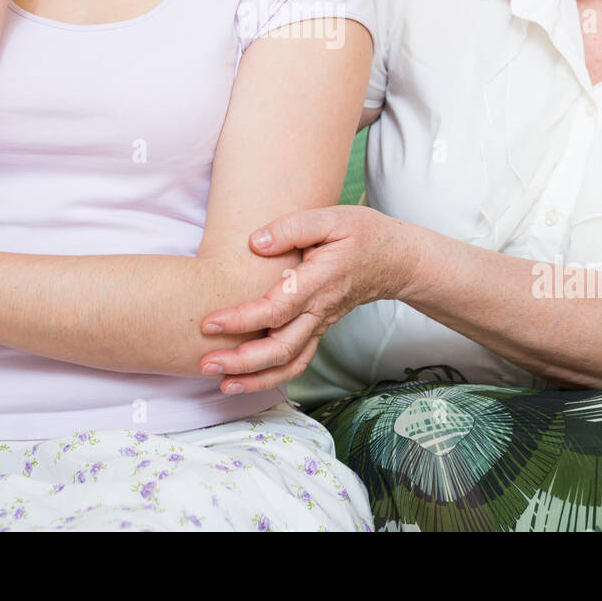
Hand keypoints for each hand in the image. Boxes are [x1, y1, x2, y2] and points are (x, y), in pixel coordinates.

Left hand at [197, 206, 414, 392]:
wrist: (396, 260)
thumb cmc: (363, 233)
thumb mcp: (331, 217)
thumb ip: (293, 228)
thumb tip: (256, 243)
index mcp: (320, 281)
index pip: (277, 308)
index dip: (242, 319)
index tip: (209, 323)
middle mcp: (320, 309)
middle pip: (281, 347)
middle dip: (241, 361)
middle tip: (205, 364)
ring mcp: (321, 323)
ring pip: (290, 362)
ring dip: (255, 378)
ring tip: (220, 383)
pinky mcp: (319, 329)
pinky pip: (297, 361)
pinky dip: (272, 376)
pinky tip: (244, 379)